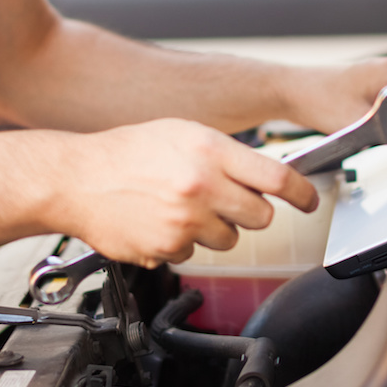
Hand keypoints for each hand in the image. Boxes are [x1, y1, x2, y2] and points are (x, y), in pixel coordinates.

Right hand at [51, 119, 317, 267]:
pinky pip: (194, 253)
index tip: (309, 201)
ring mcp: (185, 221)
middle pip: (261, 215)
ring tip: (184, 207)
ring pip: (230, 239)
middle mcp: (201, 185)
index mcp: (210, 149)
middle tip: (230, 202)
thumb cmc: (128, 151)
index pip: (277, 177)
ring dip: (216, 228)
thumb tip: (268, 174)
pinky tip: (160, 221)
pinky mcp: (167, 248)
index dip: (302, 193)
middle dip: (252, 212)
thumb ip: (226, 153)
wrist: (76, 178)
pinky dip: (183, 242)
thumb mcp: (183, 133)